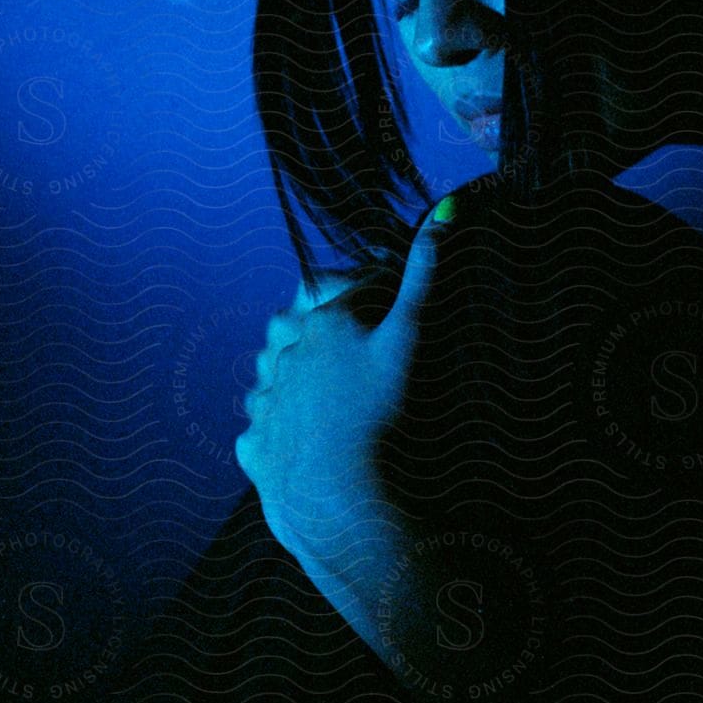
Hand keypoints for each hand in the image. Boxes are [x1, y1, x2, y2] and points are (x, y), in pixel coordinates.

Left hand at [233, 198, 458, 653]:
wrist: (338, 494)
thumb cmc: (380, 408)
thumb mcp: (409, 335)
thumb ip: (424, 273)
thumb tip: (447, 208)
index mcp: (321, 321)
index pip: (348, 293)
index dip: (376, 304)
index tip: (396, 323)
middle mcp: (283, 354)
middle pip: (308, 330)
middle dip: (331, 338)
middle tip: (367, 365)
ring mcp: (265, 402)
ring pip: (279, 378)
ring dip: (301, 384)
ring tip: (339, 407)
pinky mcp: (255, 446)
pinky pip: (266, 429)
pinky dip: (282, 432)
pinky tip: (311, 445)